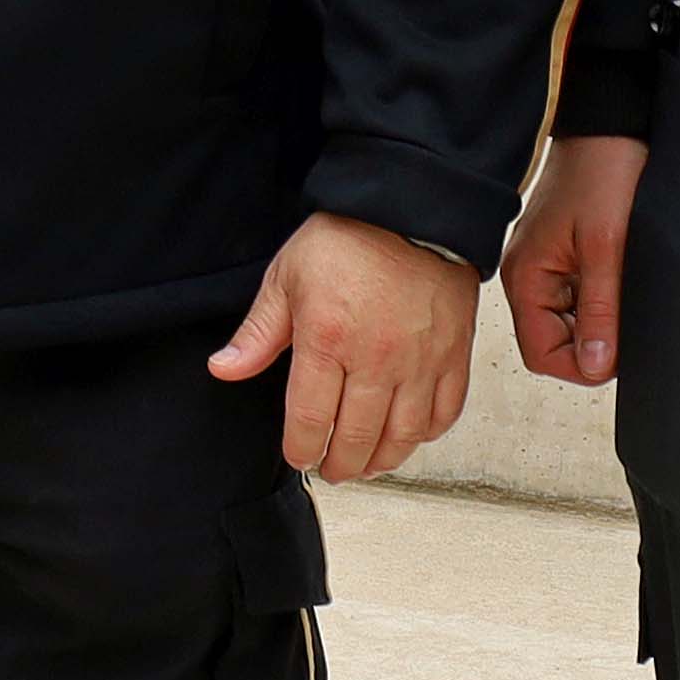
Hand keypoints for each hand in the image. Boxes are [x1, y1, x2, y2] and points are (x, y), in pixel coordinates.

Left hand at [211, 210, 475, 481]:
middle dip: (340, 464)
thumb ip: (258, 332)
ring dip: (383, 460)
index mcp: (327, 340)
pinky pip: (444, 413)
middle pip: (357, 438)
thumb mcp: (286, 277)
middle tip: (331, 470)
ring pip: (403, 436)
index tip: (298, 456)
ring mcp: (421, 362)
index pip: (309, 419)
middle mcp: (376, 360)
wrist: (411, 209)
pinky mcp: (455, 356)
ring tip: (366, 464)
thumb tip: (224, 369)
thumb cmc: (346, 239)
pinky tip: (409, 436)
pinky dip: (425, 434)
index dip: (301, 448)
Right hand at [502, 133, 644, 386]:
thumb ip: (599, 311)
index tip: (622, 345)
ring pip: (573, 323)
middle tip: (630, 311)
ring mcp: (547, 267)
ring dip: (604, 317)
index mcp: (525, 278)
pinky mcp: (566, 257)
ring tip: (627, 286)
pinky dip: (606, 298)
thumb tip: (595, 367)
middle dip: (596, 339)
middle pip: (557, 342)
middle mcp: (529, 277)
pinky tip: (624, 275)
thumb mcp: (606, 248)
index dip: (583, 363)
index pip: (543, 354)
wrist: (611, 127)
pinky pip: (582, 298)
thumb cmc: (603, 174)